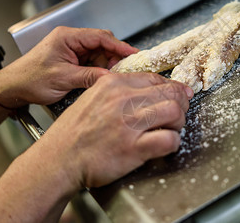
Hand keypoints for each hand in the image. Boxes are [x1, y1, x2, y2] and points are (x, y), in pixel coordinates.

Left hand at [0, 26, 138, 106]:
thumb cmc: (30, 79)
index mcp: (67, 37)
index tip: (133, 53)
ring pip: (99, 54)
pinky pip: (92, 62)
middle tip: (126, 69)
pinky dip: (99, 69)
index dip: (119, 45)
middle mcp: (71, 40)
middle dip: (115, 56)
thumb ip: (89, 76)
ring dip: (107, 64)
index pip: (100, 37)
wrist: (13, 88)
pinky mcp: (72, 60)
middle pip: (102, 44)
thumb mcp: (63, 78)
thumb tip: (111, 78)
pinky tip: (104, 78)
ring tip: (115, 77)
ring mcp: (72, 50)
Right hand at [37, 73, 192, 188]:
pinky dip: (174, 142)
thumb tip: (148, 91)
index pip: (155, 78)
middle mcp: (122, 100)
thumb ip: (118, 91)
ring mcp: (129, 124)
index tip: (179, 94)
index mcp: (113, 84)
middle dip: (181, 103)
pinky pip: (169, 140)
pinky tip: (167, 144)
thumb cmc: (73, 132)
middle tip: (180, 113)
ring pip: (175, 112)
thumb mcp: (92, 98)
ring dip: (179, 122)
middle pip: (170, 92)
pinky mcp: (134, 148)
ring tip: (172, 128)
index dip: (173, 87)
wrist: (58, 159)